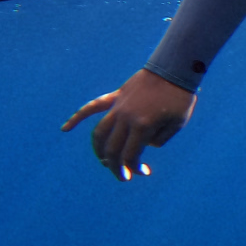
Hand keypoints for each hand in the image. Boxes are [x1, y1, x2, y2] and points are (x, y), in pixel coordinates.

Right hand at [61, 69, 195, 179]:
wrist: (174, 68)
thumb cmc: (180, 98)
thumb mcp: (176, 124)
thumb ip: (159, 139)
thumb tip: (143, 145)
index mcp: (142, 126)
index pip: (130, 156)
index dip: (134, 168)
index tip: (144, 172)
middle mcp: (126, 118)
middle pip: (112, 149)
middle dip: (117, 167)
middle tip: (124, 176)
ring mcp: (118, 107)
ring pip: (100, 133)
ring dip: (99, 151)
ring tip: (105, 161)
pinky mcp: (115, 97)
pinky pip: (92, 108)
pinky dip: (77, 118)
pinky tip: (65, 129)